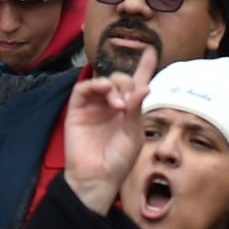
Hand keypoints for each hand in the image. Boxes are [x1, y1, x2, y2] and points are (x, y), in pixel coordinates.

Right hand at [60, 47, 154, 215]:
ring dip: (114, 85)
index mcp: (129, 111)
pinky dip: (95, 84)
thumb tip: (145, 86)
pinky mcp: (77, 109)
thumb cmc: (118, 161)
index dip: (144, 67)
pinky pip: (84, 88)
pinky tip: (104, 89)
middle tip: (129, 101)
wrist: (97, 177)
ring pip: (104, 81)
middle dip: (128, 84)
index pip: (137, 84)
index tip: (151, 51)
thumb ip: (136, 110)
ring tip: (118, 104)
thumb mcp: (133, 135)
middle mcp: (112, 104)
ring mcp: (94, 105)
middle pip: (122, 80)